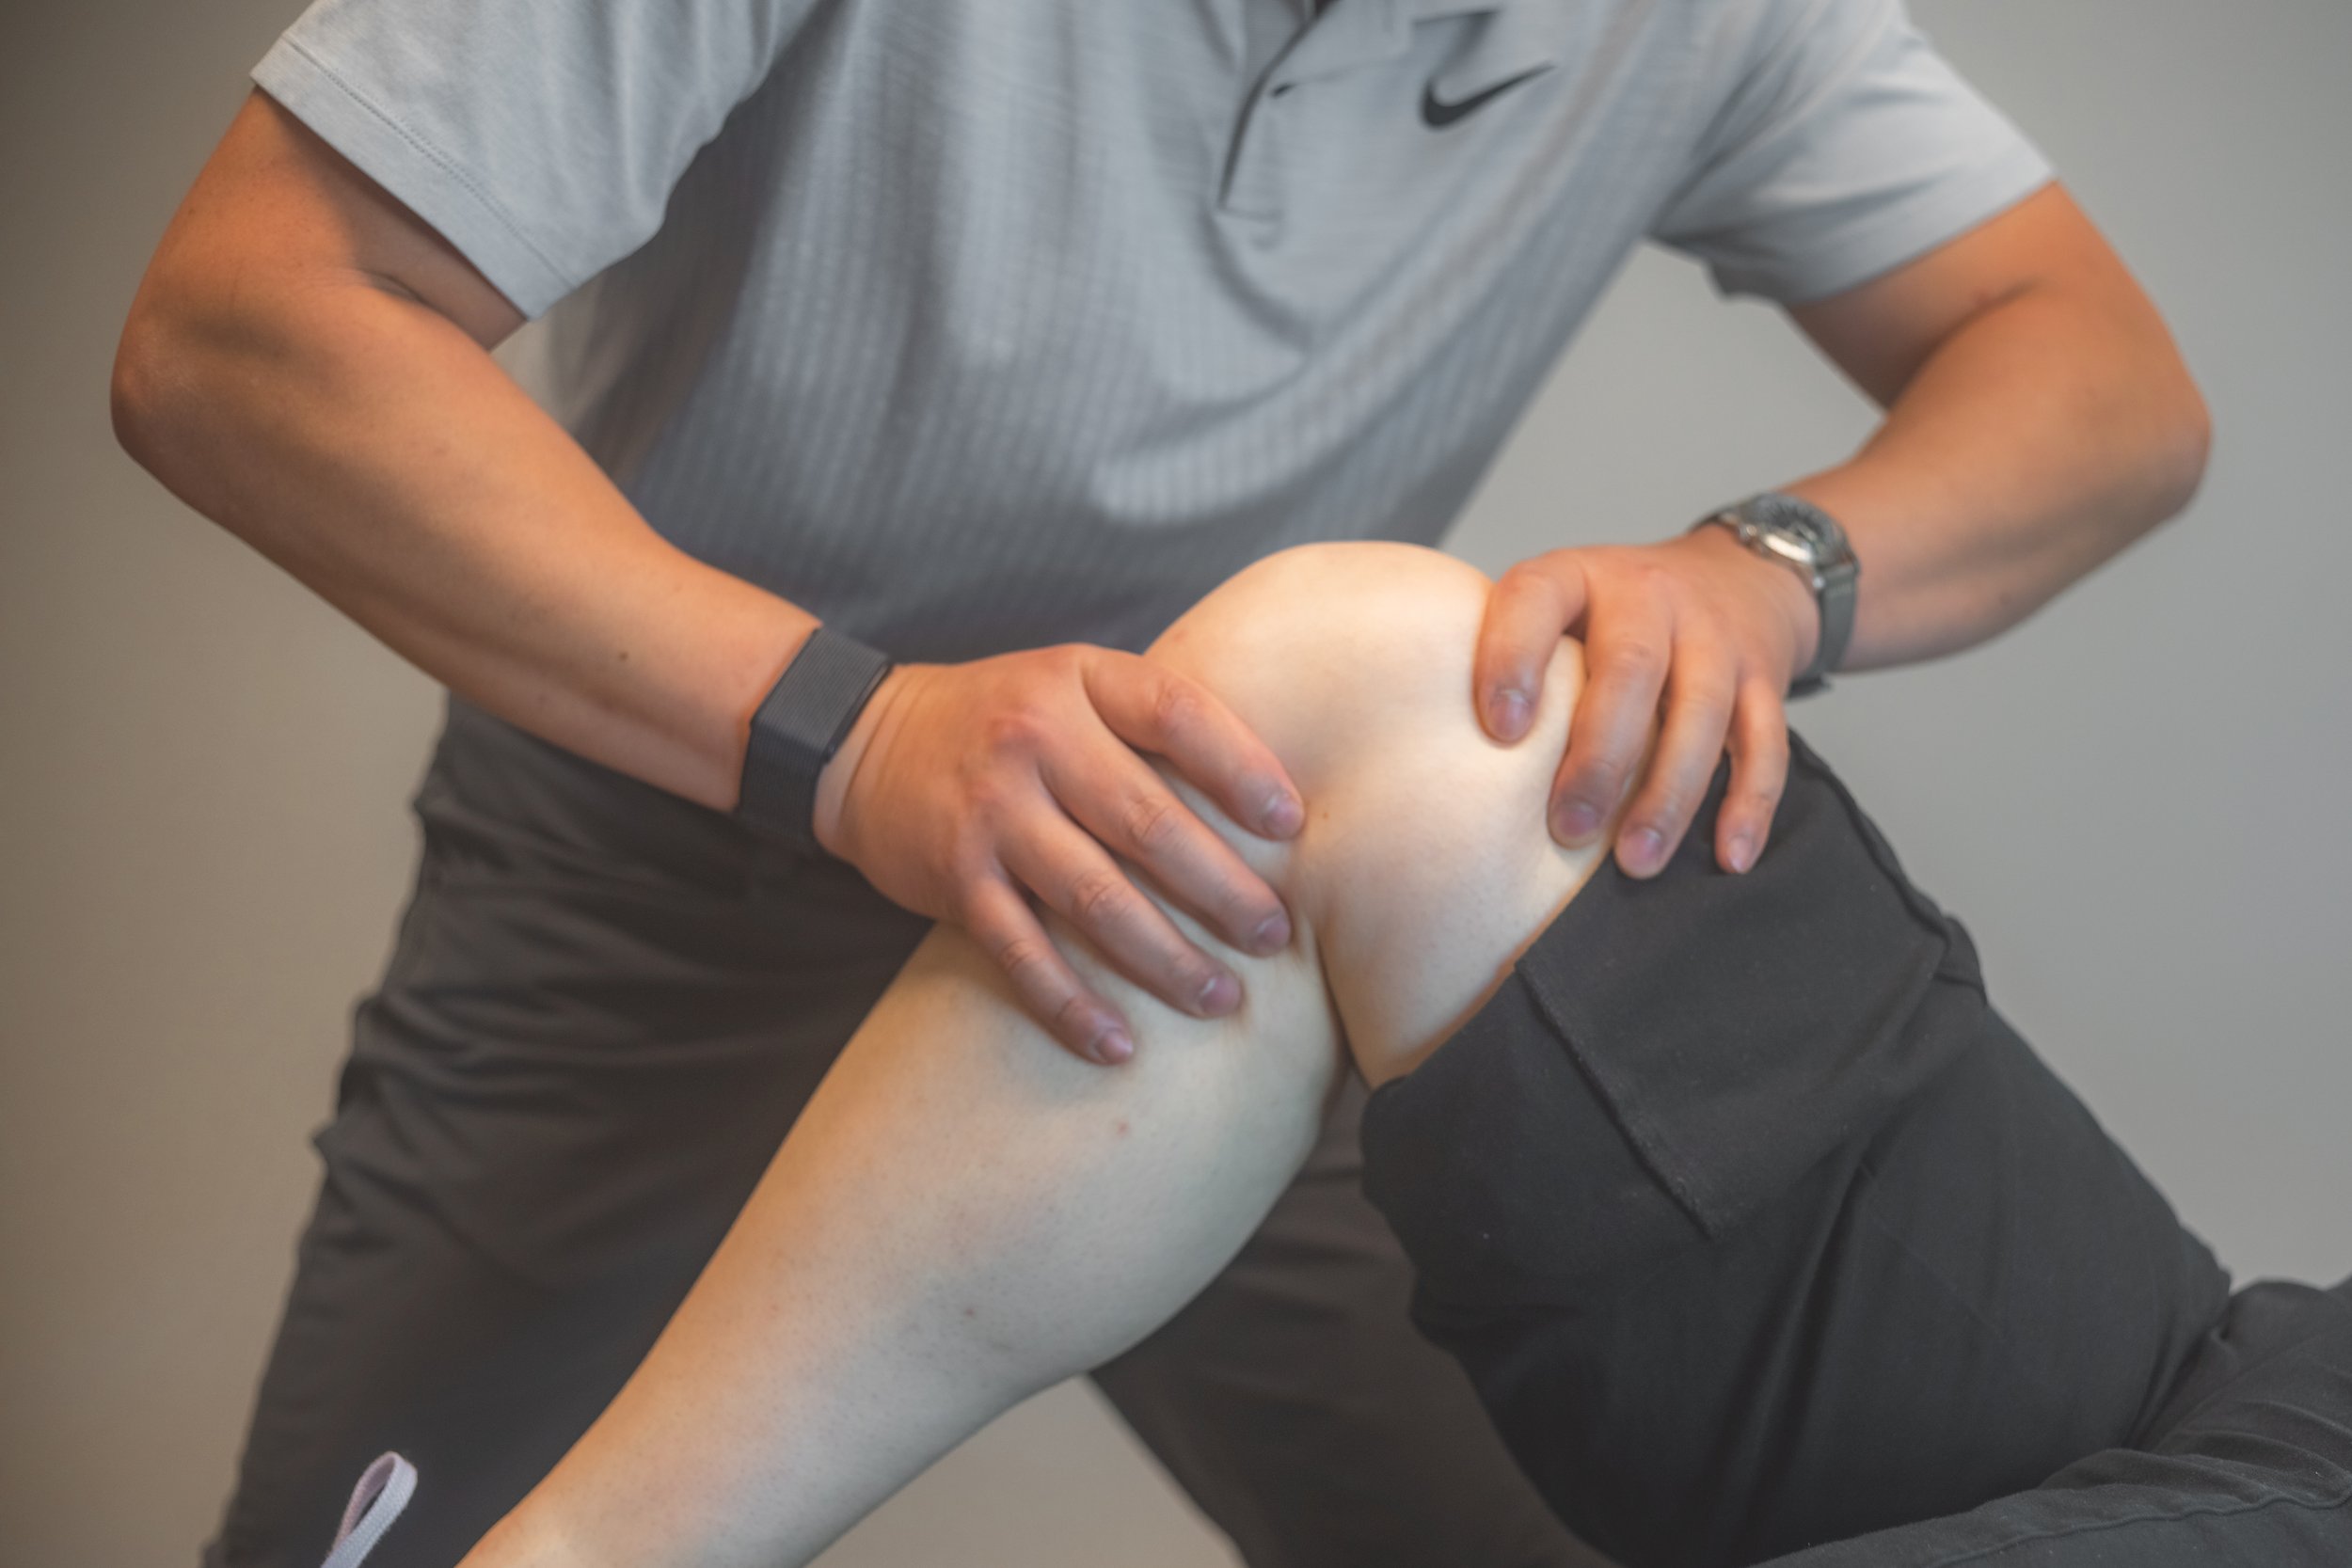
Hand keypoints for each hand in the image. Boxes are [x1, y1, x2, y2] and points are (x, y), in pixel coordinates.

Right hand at [811, 645, 1305, 1064]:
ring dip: (1164, 958)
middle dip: (1221, 888)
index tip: (1293, 825)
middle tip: (1273, 936)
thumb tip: (1272, 800)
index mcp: (1080, 682)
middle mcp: (1034, 740)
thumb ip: (1150, 724)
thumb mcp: (1072, 686)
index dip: (1242, 769)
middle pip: (1146, 821)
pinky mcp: (955, 879)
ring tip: (1220, 998)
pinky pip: (1022, 953)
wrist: (864, 741)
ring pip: (1094, 898)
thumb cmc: (1003, 718)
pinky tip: (1117, 1045)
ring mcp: (991, 813)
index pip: (1176, 715)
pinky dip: (1070, 1005)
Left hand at [1472, 526, 1818, 877]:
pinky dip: (1749, 804)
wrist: (1738, 574)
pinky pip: (1765, 743)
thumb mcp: (1558, 607)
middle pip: (1631, 670)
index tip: (1498, 730)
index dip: (1513, 659)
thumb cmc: (1612, 615)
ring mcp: (1715, 636)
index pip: (1537, 600)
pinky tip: (1729, 858)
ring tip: (1635, 862)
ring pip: (1701, 714)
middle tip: (1566, 829)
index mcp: (1577, 578)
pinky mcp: (1765, 677)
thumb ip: (1511, 661)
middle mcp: (1649, 598)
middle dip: (1598, 757)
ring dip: (1668, 794)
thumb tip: (1435, 769)